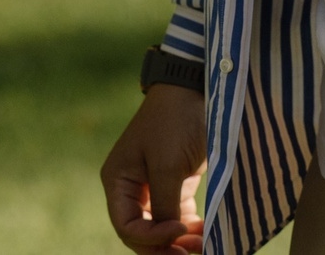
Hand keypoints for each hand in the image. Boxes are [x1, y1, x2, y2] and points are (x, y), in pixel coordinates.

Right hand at [101, 84, 205, 251]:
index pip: (127, 227)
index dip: (152, 238)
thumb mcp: (167, 166)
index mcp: (118, 182)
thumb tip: (170, 239)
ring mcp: (152, 187)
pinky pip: (176, 217)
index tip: (181, 230)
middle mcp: (131, 188)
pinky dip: (189, 229)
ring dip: (180, 242)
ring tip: (204, 244)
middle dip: (166, 247)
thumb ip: (164, 206)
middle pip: (142, 234)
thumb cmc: (175, 122)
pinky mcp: (174, 183)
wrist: (195, 87)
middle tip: (192, 253)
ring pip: (161, 229)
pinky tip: (206, 233)